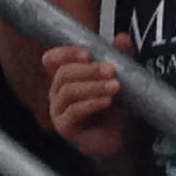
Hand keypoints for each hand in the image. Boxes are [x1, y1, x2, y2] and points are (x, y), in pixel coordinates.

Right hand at [43, 43, 127, 159]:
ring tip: (114, 86)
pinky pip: (73, 111)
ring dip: (93, 86)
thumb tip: (122, 38)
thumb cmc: (116, 107)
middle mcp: (57, 92)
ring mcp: (58, 110)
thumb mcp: (120, 77)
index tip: (87, 54)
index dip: (65, 53)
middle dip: (88, 70)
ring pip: (68, 91)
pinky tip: (107, 101)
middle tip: (110, 70)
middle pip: (63, 73)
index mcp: (65, 77)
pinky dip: (92, 103)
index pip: (52, 59)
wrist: (123, 137)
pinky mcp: (65, 127)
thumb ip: (120, 57)